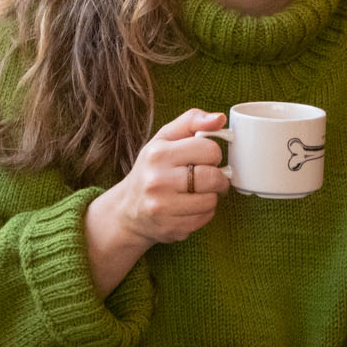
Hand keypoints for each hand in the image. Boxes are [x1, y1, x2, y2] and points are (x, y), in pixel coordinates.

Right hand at [82, 108, 226, 294]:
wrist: (127, 210)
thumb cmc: (151, 170)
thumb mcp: (164, 139)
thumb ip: (191, 122)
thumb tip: (219, 118)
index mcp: (158, 153)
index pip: (208, 149)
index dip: (213, 153)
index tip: (206, 158)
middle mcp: (157, 180)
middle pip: (212, 177)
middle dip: (218, 177)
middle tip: (210, 177)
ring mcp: (163, 207)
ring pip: (211, 200)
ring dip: (211, 196)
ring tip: (197, 192)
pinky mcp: (170, 228)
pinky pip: (205, 218)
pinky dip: (204, 212)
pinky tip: (190, 207)